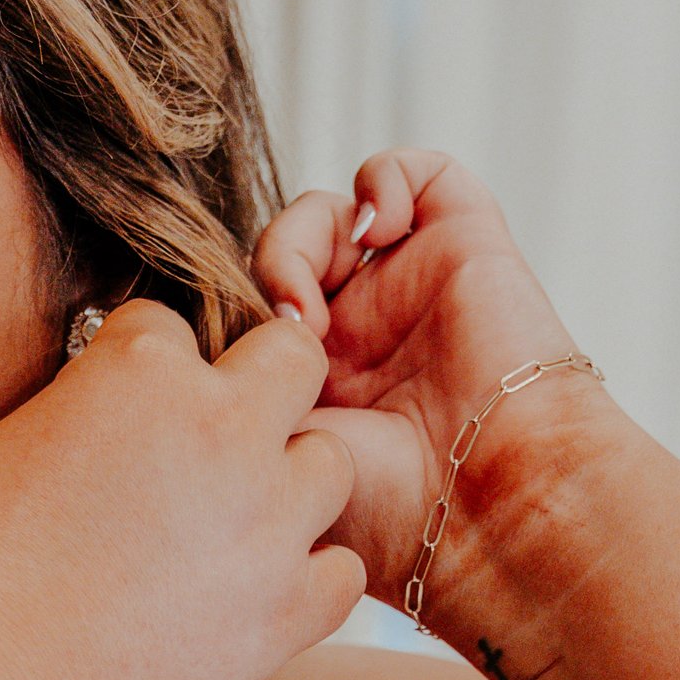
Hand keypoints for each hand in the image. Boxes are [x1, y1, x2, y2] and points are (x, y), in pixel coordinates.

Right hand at [0, 297, 366, 679]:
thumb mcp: (16, 439)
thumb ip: (93, 405)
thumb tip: (127, 414)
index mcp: (141, 368)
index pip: (175, 327)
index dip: (147, 374)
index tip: (120, 424)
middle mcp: (221, 428)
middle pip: (292, 360)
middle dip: (256, 392)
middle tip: (206, 453)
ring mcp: (264, 524)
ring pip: (332, 464)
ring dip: (290, 487)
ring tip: (231, 533)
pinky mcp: (281, 614)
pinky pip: (344, 572)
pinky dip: (308, 581)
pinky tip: (252, 597)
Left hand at [252, 151, 590, 607]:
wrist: (485, 503)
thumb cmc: (381, 508)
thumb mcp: (267, 455)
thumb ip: (228, 389)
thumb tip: (193, 343)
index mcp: (311, 387)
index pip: (244, 310)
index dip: (223, 314)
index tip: (226, 365)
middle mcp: (359, 334)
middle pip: (277, 256)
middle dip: (257, 282)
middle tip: (274, 336)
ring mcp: (409, 287)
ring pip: (330, 213)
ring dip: (301, 238)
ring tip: (312, 304)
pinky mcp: (465, 243)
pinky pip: (415, 172)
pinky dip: (381, 178)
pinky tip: (377, 230)